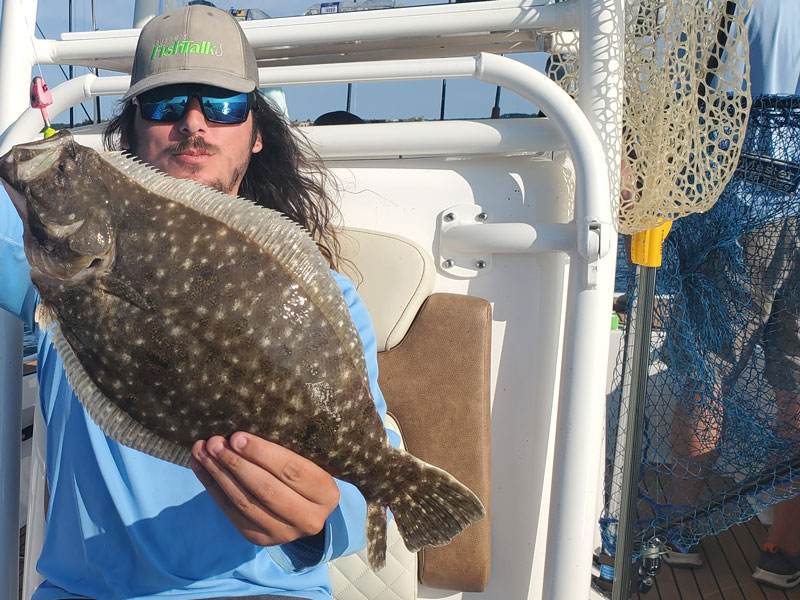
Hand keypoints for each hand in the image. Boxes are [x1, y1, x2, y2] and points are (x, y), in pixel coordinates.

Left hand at [190, 432, 339, 546]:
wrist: (309, 509)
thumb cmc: (306, 474)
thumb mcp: (310, 460)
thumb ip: (288, 449)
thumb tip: (245, 432)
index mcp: (326, 493)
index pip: (292, 471)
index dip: (262, 453)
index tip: (237, 437)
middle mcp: (309, 518)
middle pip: (266, 489)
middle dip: (236, 463)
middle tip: (215, 443)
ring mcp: (284, 533)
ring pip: (245, 502)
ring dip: (219, 474)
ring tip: (203, 451)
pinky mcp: (260, 539)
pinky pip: (231, 512)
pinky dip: (213, 488)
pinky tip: (200, 467)